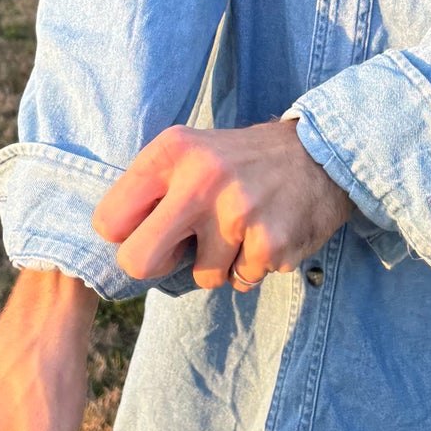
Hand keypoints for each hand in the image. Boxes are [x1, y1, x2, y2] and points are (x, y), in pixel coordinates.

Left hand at [92, 119, 352, 291]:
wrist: (321, 153)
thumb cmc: (241, 161)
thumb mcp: (190, 150)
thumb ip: (152, 188)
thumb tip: (115, 242)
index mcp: (171, 152)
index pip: (109, 221)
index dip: (128, 234)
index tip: (150, 227)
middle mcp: (200, 179)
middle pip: (137, 261)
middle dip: (157, 265)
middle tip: (181, 250)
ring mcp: (238, 213)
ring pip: (201, 277)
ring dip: (220, 263)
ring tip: (240, 229)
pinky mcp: (270, 242)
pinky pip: (242, 280)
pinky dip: (252, 265)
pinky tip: (265, 234)